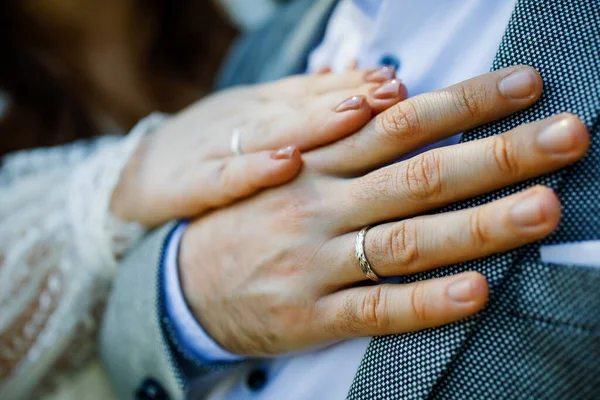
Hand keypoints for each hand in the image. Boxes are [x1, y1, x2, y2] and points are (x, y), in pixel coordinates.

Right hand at [111, 67, 404, 226]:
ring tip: (356, 110)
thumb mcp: (252, 120)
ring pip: (269, 133)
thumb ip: (300, 106)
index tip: (395, 80)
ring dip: (314, 122)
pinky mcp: (189, 185)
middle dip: (346, 96)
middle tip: (392, 91)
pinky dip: (256, 170)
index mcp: (259, 108)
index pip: (310, 90)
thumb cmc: (210, 149)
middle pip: (299, 107)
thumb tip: (357, 86)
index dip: (352, 82)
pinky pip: (225, 178)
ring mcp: (215, 149)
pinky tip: (288, 164)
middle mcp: (242, 122)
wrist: (136, 177)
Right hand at [179, 66, 589, 355]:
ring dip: (480, 225)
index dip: (465, 102)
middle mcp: (321, 207)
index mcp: (315, 165)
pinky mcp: (312, 316)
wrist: (180, 282)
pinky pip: (376, 310)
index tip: (525, 83)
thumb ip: (340, 140)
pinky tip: (476, 292)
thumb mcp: (281, 166)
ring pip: (408, 240)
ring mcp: (317, 263)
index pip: (401, 123)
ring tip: (543, 208)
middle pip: (419, 174)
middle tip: (567, 134)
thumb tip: (401, 100)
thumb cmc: (244, 218)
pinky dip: (428, 303)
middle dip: (497, 153)